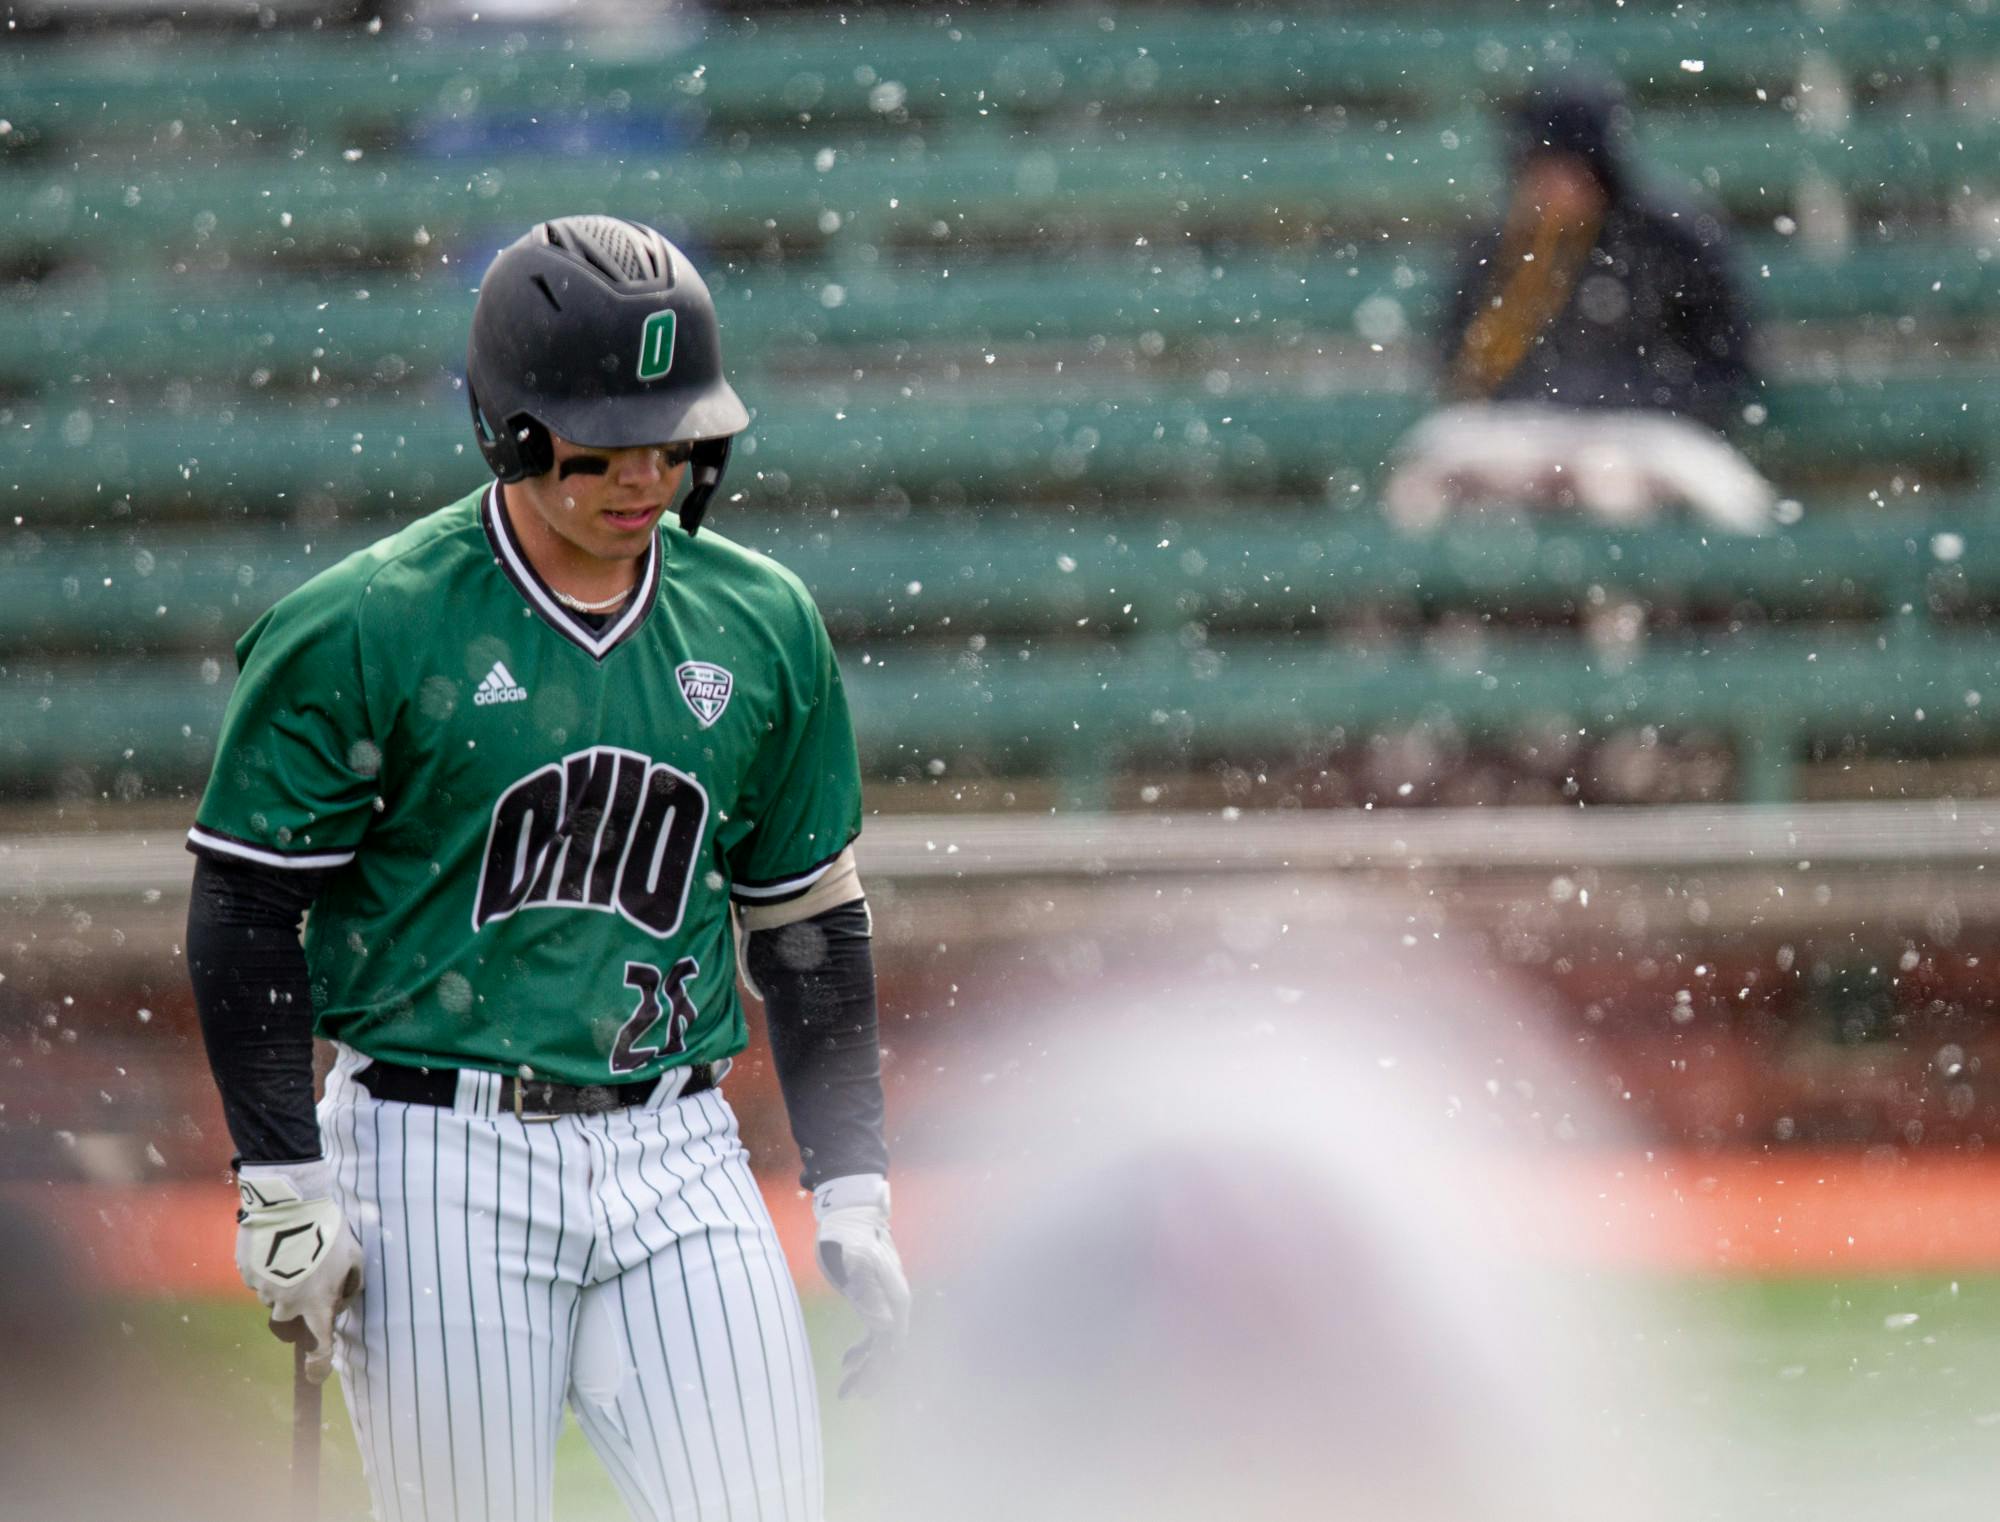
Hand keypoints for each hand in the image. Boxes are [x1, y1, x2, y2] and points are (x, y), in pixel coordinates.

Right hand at [235, 1160, 362, 1383]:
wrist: (291, 1204)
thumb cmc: (329, 1231)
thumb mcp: (355, 1257)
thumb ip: (351, 1286)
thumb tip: (341, 1301)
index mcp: (316, 1304)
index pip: (321, 1345)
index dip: (320, 1364)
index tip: (316, 1376)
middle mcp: (287, 1305)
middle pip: (291, 1316)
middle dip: (299, 1301)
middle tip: (308, 1273)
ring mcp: (264, 1291)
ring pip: (274, 1297)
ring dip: (284, 1283)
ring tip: (293, 1252)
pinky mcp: (247, 1274)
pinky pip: (259, 1279)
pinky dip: (268, 1269)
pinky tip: (277, 1246)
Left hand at [813, 1173, 909, 1397]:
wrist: (851, 1212)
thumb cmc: (847, 1235)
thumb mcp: (852, 1262)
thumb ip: (867, 1292)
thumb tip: (885, 1328)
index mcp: (894, 1300)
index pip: (890, 1346)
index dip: (877, 1371)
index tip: (859, 1391)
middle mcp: (896, 1304)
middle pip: (890, 1350)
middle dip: (872, 1377)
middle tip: (848, 1396)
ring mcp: (888, 1302)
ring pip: (884, 1345)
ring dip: (867, 1368)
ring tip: (846, 1389)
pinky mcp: (877, 1298)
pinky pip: (877, 1333)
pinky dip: (864, 1351)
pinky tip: (847, 1361)